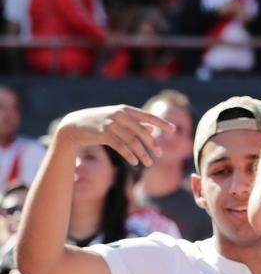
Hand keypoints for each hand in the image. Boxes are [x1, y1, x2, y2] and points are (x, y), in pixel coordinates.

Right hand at [54, 105, 173, 165]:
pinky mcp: (103, 134)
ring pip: (132, 141)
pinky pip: (121, 147)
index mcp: (125, 110)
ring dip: (142, 154)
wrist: (73, 126)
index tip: (173, 130)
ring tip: (149, 164)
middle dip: (152, 144)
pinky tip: (135, 162)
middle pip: (142, 131)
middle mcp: (119, 115)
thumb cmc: (98, 123)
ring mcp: (111, 123)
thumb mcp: (117, 120)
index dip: (161, 123)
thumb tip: (152, 129)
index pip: (148, 116)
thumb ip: (134, 124)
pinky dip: (130, 155)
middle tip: (160, 154)